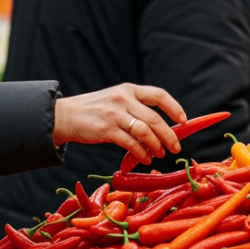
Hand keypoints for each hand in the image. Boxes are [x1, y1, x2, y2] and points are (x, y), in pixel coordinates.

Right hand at [54, 84, 187, 164]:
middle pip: (154, 118)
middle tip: (176, 147)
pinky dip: (141, 153)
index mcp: (129, 90)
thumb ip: (136, 109)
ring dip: (156, 145)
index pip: (159, 95)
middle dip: (169, 135)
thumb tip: (162, 129)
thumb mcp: (116, 100)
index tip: (184, 120)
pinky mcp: (106, 129)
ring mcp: (114, 114)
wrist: (65, 116)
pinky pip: (130, 144)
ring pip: (144, 132)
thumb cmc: (94, 111)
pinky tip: (145, 158)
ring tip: (160, 154)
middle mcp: (123, 99)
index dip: (174, 108)